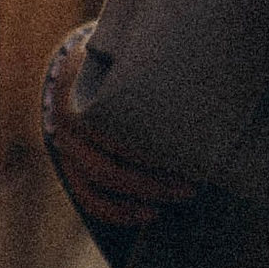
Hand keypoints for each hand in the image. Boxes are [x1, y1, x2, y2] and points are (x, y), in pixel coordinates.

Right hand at [41, 29, 198, 235]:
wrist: (74, 70)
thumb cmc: (114, 63)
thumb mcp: (125, 54)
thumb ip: (150, 62)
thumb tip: (203, 58)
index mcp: (81, 93)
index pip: (116, 130)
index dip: (150, 148)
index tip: (188, 151)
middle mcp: (68, 124)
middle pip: (110, 164)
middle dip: (155, 179)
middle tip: (193, 183)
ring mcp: (65, 148)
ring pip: (101, 183)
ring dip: (142, 196)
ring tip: (179, 196)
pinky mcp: (68, 167)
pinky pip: (89, 199)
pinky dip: (119, 212)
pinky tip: (149, 214)